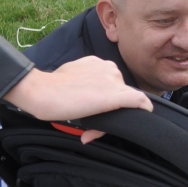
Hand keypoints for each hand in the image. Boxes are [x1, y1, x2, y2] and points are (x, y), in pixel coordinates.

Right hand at [3, 57, 151, 142]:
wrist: (42, 91)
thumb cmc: (52, 88)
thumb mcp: (71, 81)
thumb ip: (83, 87)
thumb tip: (86, 101)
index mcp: (98, 63)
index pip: (111, 83)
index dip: (106, 98)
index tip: (93, 110)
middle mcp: (109, 68)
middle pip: (121, 91)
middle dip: (112, 107)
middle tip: (93, 120)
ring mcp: (113, 81)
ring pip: (127, 98)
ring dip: (119, 111)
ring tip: (98, 123)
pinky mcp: (115, 95)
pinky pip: (138, 101)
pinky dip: (143, 107)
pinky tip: (145, 113)